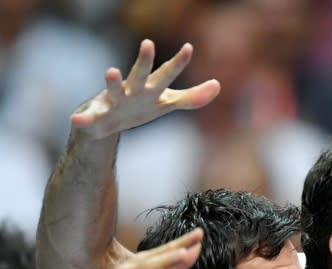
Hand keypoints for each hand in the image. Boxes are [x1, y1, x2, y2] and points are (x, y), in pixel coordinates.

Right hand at [70, 40, 220, 139]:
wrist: (107, 124)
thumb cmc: (141, 107)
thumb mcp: (168, 103)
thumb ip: (193, 97)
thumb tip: (218, 85)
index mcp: (151, 88)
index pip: (167, 74)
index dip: (178, 63)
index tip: (189, 47)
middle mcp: (132, 91)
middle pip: (141, 75)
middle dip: (144, 61)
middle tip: (148, 43)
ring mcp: (114, 101)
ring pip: (113, 91)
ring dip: (113, 82)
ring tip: (111, 71)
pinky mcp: (97, 117)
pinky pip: (89, 119)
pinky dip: (82, 119)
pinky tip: (75, 119)